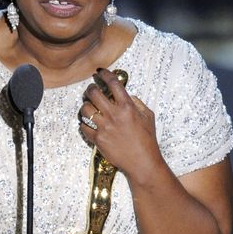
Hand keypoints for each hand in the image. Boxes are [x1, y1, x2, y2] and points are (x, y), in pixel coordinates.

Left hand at [79, 69, 164, 183]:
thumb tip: (127, 96)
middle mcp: (114, 114)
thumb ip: (137, 103)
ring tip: (89, 108)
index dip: (104, 74)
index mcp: (127, 106)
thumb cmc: (147, 140)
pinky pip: (84, 127)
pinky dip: (84, 124)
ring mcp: (105, 127)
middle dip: (90, 89)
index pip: (113, 83)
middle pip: (94, 93)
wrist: (143, 162)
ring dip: (86, 106)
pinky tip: (88, 124)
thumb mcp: (148, 116)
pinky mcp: (98, 139)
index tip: (100, 71)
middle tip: (91, 90)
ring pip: (85, 109)